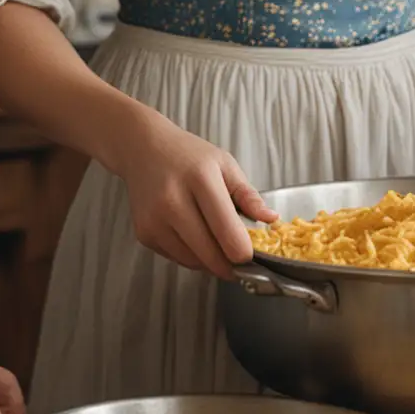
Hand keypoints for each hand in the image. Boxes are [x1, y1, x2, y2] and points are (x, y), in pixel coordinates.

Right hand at [117, 112, 276, 279]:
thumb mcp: (224, 164)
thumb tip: (271, 219)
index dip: (245, 253)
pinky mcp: (144, 234)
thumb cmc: (188, 156)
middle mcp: (173, 201)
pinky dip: (193, 257)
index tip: (253, 254)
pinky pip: (178, 259)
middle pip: (211, 256)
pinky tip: (195, 237)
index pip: (228, 233)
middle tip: (240, 257)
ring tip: (217, 242)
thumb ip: (248, 194)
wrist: (143, 149)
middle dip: (230, 264)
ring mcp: (155, 220)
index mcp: (200, 180)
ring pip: (195, 262)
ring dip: (212, 262)